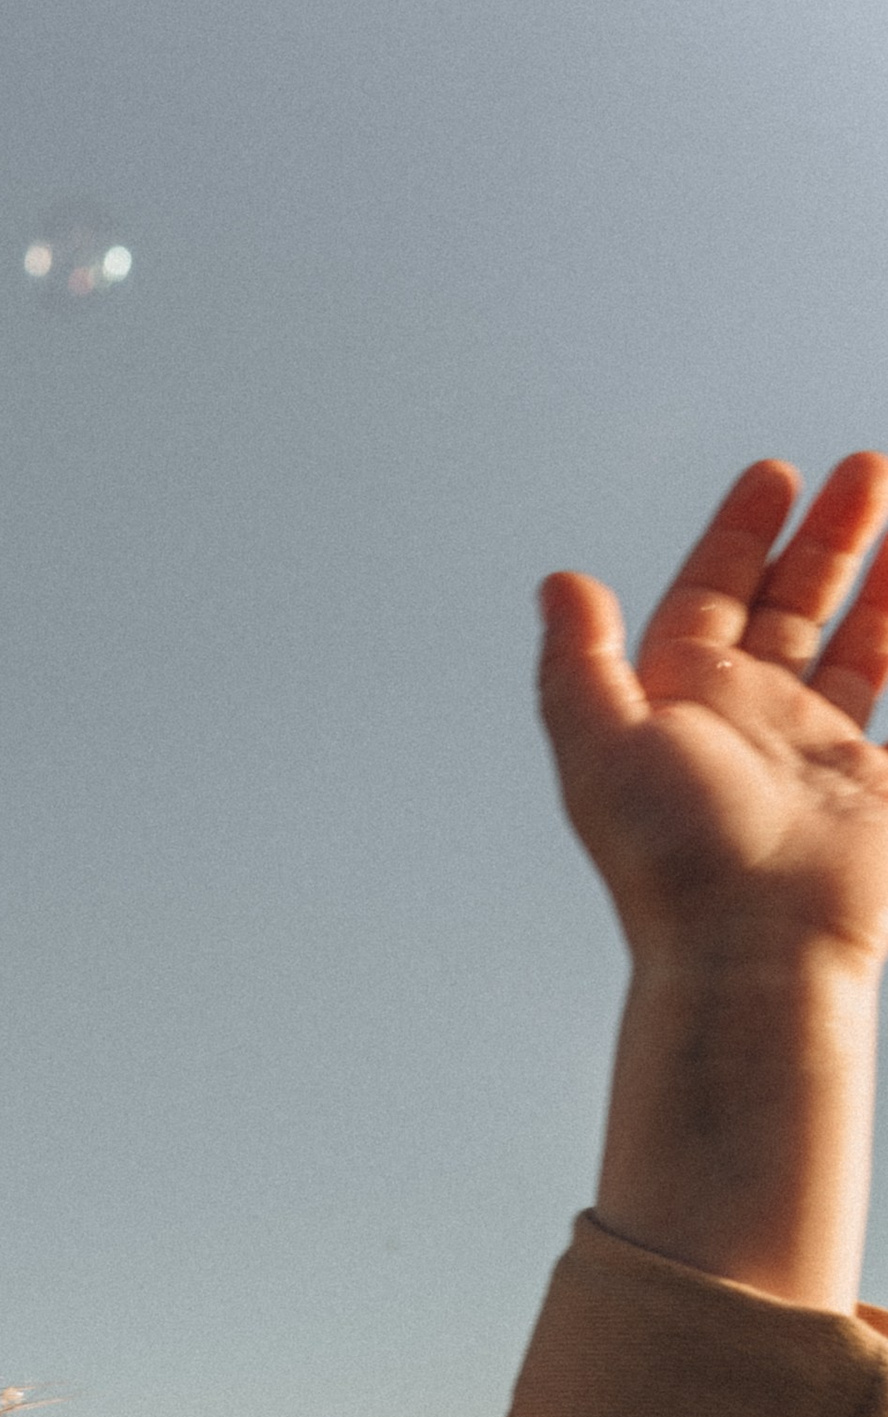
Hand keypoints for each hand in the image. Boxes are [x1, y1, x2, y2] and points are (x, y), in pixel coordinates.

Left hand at [540, 454, 887, 979]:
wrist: (754, 947)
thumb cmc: (675, 856)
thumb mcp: (602, 746)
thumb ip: (577, 664)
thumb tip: (559, 583)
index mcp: (676, 706)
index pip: (708, 598)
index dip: (738, 536)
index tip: (776, 475)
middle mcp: (742, 723)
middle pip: (785, 606)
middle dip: (823, 537)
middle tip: (865, 469)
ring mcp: (808, 750)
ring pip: (851, 642)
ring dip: (875, 575)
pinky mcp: (866, 783)